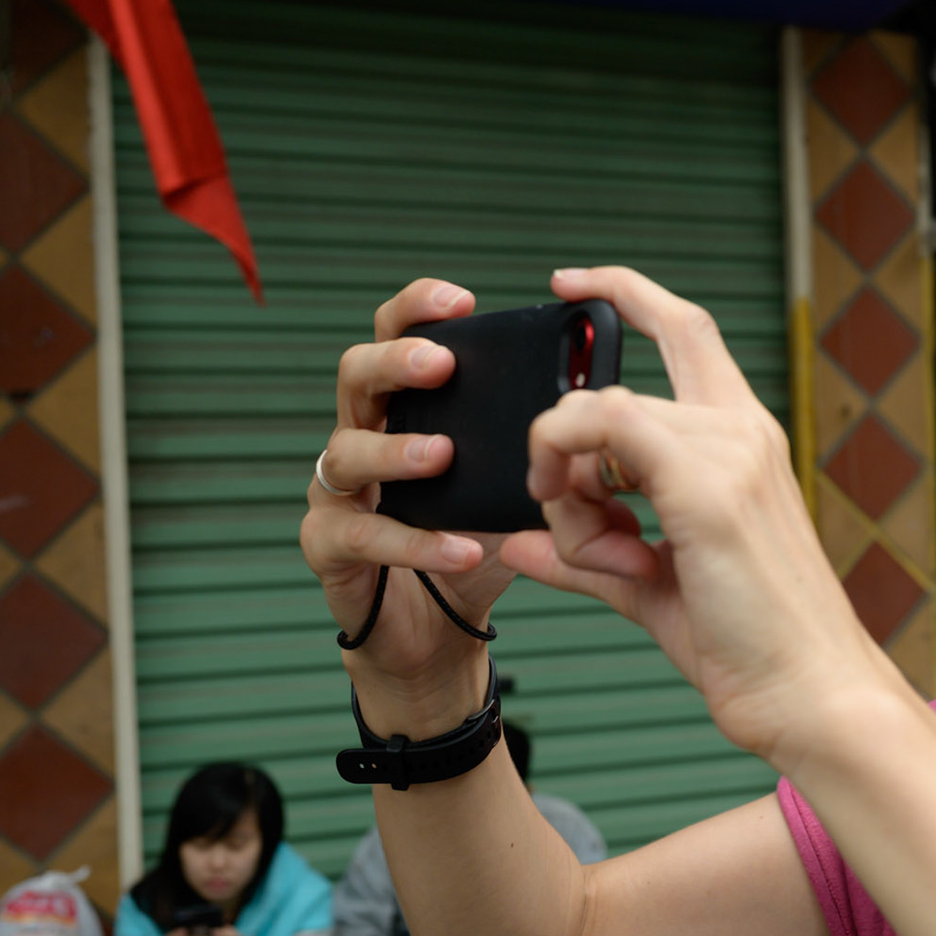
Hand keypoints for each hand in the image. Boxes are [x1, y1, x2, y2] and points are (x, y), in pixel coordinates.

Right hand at [299, 280, 519, 731]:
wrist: (436, 637)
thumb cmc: (474, 546)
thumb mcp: (515, 489)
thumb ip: (541, 448)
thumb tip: (604, 407)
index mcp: (406, 409)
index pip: (398, 335)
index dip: (419, 308)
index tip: (461, 297)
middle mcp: (361, 436)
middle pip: (355, 374)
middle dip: (396, 361)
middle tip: (441, 364)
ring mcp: (338, 493)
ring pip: (346, 452)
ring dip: (397, 449)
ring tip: (442, 454)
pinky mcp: (330, 550)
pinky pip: (364, 537)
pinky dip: (415, 542)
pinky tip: (461, 548)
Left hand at [501, 267, 898, 759]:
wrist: (807, 693)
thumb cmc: (748, 646)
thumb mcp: (653, 588)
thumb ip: (587, 556)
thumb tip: (518, 545)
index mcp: (743, 442)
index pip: (685, 329)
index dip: (624, 292)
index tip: (569, 284)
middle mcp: (741, 430)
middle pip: (612, 388)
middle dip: (563, 449)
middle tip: (574, 518)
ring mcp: (729, 451)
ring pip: (593, 418)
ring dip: (570, 493)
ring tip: (610, 561)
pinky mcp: (708, 485)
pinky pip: (599, 432)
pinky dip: (573, 484)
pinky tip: (602, 546)